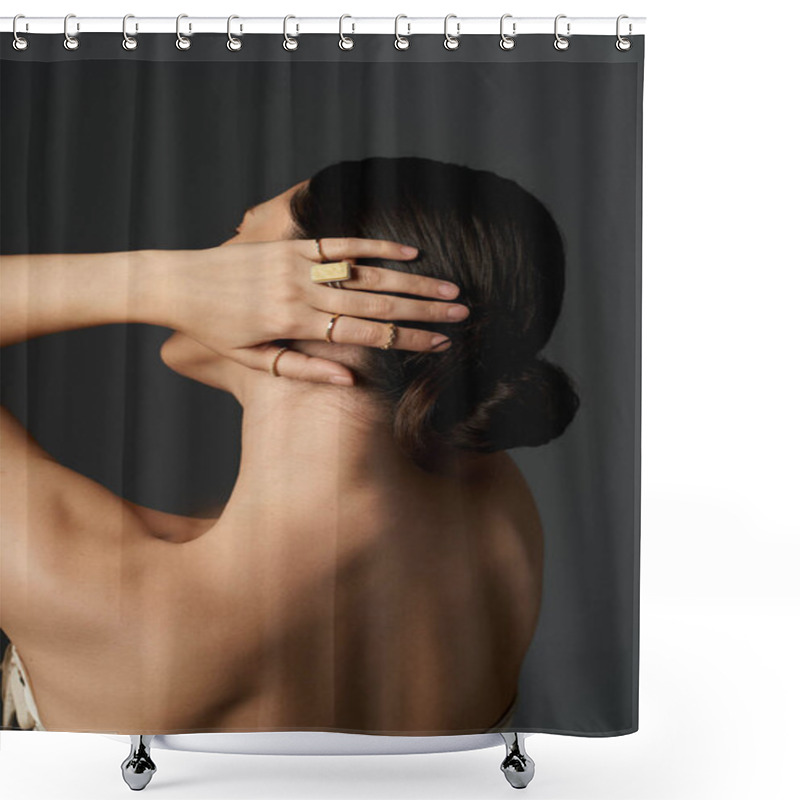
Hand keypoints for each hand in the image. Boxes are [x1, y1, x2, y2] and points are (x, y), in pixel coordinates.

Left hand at [164, 237, 469, 382]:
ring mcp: (297, 264)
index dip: (407, 339)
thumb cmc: (213, 329)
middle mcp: (303, 292)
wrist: (174, 282)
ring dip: (412, 279)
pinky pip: (339, 242)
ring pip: (366, 272)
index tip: (442, 344)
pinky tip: (409, 249)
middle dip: (424, 309)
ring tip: (448, 287)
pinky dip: (376, 245)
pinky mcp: (290, 243)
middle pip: (377, 301)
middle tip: (463, 312)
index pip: (365, 334)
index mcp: (296, 325)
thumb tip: (351, 379)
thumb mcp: (252, 361)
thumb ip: (303, 371)